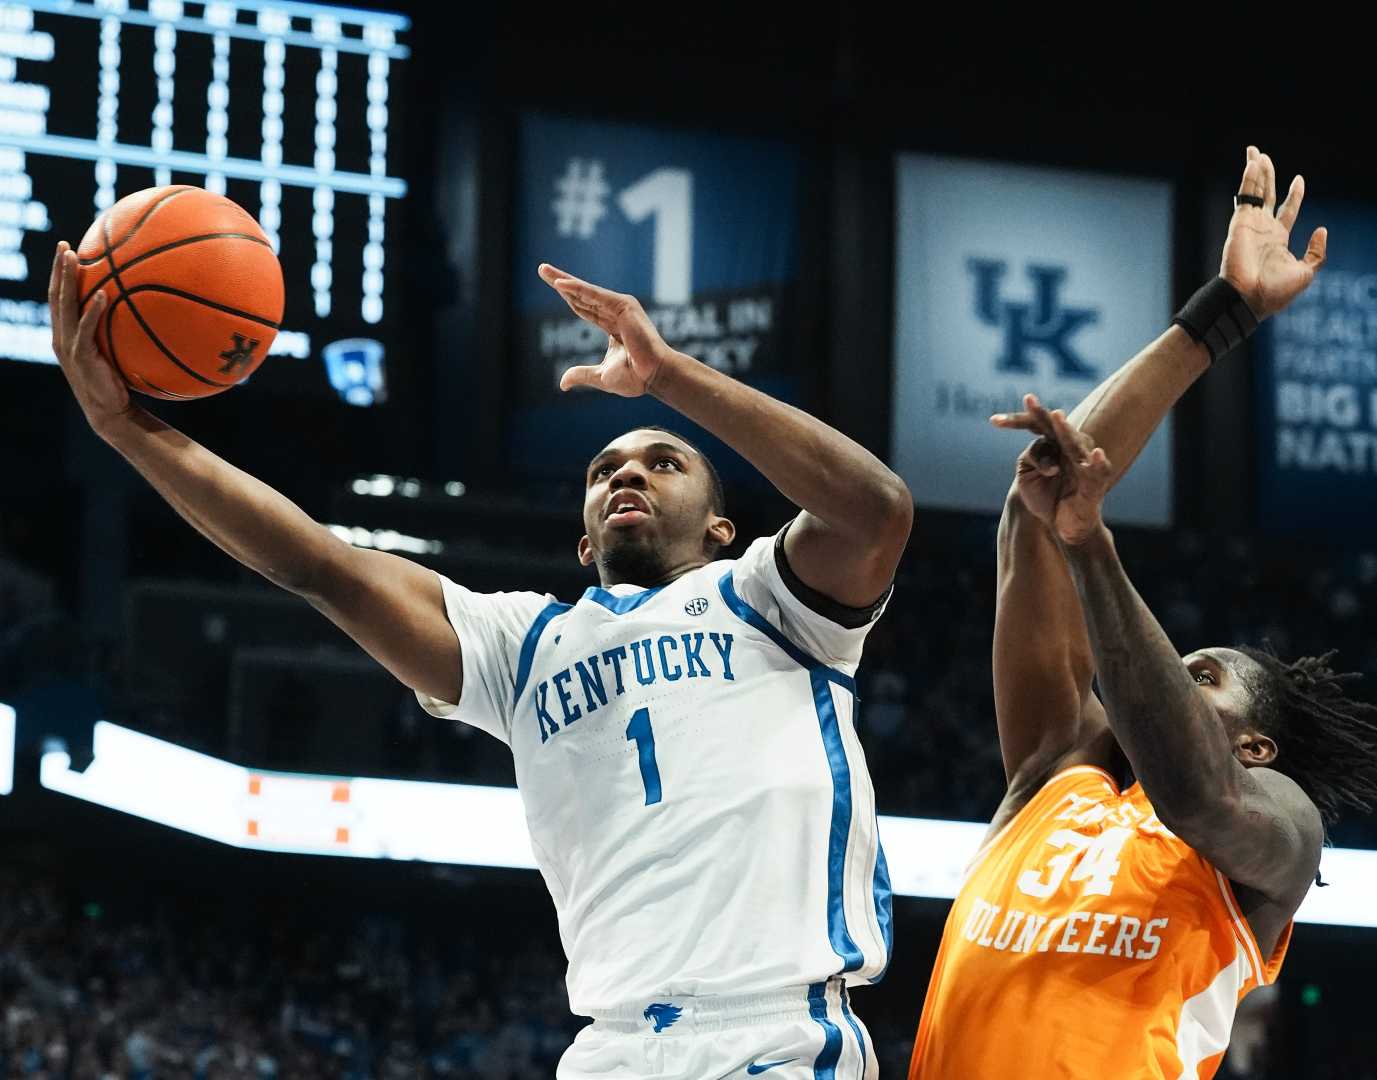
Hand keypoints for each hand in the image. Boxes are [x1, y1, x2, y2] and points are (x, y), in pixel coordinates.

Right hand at [48, 242, 135, 436]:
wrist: (110, 411)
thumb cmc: (116, 382)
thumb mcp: (114, 353)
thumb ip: (117, 333)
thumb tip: (145, 312)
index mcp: (66, 334)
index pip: (59, 298)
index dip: (59, 274)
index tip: (66, 250)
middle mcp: (61, 337)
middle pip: (56, 296)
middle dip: (58, 269)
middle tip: (64, 245)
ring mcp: (68, 346)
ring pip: (63, 306)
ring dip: (67, 280)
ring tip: (73, 258)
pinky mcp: (80, 356)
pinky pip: (85, 328)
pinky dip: (91, 310)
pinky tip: (101, 293)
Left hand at [538, 263, 673, 396]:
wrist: (654, 377)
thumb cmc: (635, 378)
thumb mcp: (600, 376)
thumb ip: (581, 375)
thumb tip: (562, 384)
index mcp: (613, 325)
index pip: (585, 308)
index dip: (569, 297)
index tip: (553, 285)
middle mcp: (616, 312)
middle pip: (582, 295)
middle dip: (561, 282)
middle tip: (541, 269)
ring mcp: (621, 307)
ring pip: (586, 292)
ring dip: (564, 281)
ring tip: (543, 271)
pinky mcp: (623, 306)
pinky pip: (594, 295)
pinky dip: (577, 288)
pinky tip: (559, 284)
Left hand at [992, 394, 1112, 545]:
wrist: (1063, 526)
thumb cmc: (1046, 496)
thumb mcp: (1027, 475)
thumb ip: (1031, 458)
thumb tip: (1043, 454)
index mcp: (1051, 444)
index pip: (1033, 426)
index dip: (1014, 421)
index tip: (993, 421)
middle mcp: (1068, 447)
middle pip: (1052, 426)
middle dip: (1040, 414)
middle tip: (1027, 398)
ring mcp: (1082, 462)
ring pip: (1074, 442)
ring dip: (1065, 429)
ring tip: (1056, 416)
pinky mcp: (1094, 483)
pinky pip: (1098, 472)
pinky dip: (1099, 463)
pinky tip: (1097, 454)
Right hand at [1220, 147, 1326, 319]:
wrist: (1249, 299)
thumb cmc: (1276, 292)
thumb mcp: (1307, 272)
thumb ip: (1316, 252)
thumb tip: (1321, 229)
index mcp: (1278, 240)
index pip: (1287, 210)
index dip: (1294, 195)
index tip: (1298, 180)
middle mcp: (1262, 229)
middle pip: (1266, 195)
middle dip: (1267, 176)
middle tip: (1263, 156)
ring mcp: (1250, 225)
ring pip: (1255, 191)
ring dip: (1256, 171)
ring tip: (1256, 152)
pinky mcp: (1240, 223)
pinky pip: (1246, 195)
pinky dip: (1249, 179)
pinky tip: (1253, 163)